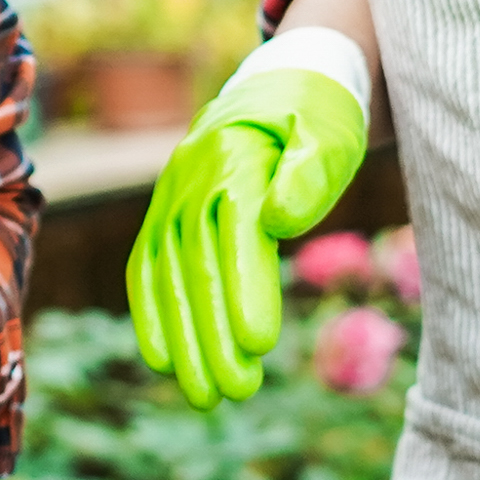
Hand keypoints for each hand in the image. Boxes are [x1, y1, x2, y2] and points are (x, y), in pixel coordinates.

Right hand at [126, 60, 368, 406]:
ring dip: (182, 340)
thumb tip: (280, 222)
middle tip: (235, 394)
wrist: (282, 82)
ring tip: (204, 397)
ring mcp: (171, 196)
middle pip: (198, 266)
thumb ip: (310, 173)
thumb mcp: (331, 133)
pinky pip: (149, 267)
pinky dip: (151, 314)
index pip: (237, 232)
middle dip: (212, 335)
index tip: (258, 345)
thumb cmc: (319, 116)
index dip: (245, 290)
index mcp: (236, 157)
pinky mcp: (166, 214)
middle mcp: (192, 177)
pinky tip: (162, 361)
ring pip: (168, 276)